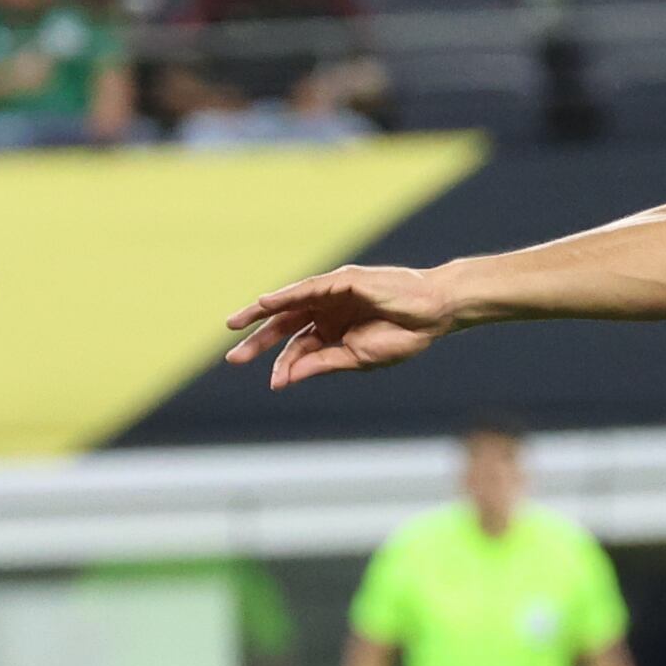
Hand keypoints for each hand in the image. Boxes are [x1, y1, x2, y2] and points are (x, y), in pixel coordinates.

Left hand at [224, 263, 464, 388]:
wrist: (432, 315)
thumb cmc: (402, 336)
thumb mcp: (355, 358)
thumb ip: (320, 363)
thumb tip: (286, 377)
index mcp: (334, 330)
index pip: (299, 346)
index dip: (285, 365)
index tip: (274, 384)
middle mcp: (328, 310)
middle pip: (285, 324)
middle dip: (259, 341)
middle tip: (233, 358)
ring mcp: (333, 294)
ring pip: (289, 304)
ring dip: (260, 313)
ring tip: (234, 324)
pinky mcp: (341, 281)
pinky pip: (306, 289)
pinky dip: (285, 296)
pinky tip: (264, 304)